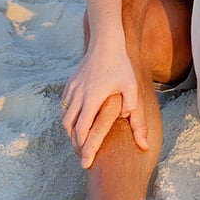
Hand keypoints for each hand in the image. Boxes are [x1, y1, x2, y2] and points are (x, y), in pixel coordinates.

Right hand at [60, 45, 149, 166]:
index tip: (85, 157)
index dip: (82, 146)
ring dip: (70, 129)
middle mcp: (78, 95)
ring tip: (79, 139)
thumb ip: (133, 109)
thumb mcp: (131, 86)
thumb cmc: (121, 65)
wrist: (105, 42)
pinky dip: (68, 116)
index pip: (82, 129)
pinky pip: (64, 105)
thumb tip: (136, 129)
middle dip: (74, 141)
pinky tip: (77, 121)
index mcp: (92, 98)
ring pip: (64, 116)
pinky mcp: (70, 83)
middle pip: (69, 126)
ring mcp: (72, 89)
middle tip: (81, 152)